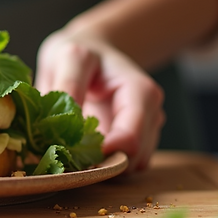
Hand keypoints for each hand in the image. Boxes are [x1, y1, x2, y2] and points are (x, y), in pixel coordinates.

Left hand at [35, 30, 163, 171]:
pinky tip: (83, 151)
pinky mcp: (136, 142)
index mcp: (139, 91)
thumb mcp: (69, 57)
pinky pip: (124, 166)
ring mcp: (146, 129)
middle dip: (101, 163)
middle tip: (67, 157)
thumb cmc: (81, 52)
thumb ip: (68, 86)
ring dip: (102, 167)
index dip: (102, 154)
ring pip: (131, 166)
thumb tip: (67, 123)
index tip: (72, 155)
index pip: (130, 138)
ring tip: (72, 150)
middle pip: (134, 158)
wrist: (93, 51)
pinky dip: (104, 166)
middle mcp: (150, 113)